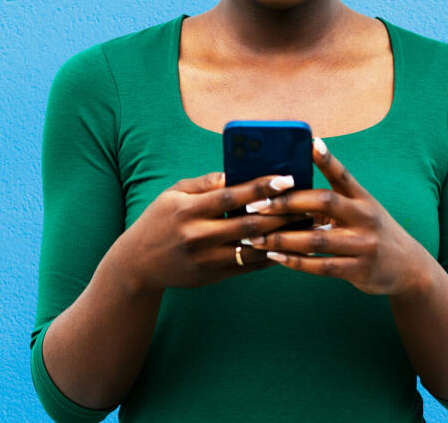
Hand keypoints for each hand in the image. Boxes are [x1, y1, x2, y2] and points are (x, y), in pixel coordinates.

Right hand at [108, 171, 304, 293]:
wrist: (137, 265)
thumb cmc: (159, 220)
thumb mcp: (173, 194)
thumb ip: (206, 183)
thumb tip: (237, 171)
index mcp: (187, 210)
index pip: (230, 196)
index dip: (260, 187)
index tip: (287, 178)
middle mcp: (197, 236)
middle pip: (249, 225)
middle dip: (282, 214)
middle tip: (310, 203)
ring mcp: (206, 259)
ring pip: (253, 249)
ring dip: (284, 237)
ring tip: (309, 225)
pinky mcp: (213, 276)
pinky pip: (249, 267)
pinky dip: (272, 256)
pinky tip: (291, 245)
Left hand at [242, 139, 434, 297]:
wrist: (409, 267)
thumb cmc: (374, 232)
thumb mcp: (365, 208)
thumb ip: (337, 195)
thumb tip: (302, 179)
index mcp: (364, 199)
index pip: (344, 175)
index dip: (328, 159)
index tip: (311, 143)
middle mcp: (366, 217)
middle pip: (325, 203)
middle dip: (287, 202)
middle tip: (256, 204)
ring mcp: (365, 244)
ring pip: (317, 239)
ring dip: (282, 238)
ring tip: (255, 237)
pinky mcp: (360, 270)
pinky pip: (321, 266)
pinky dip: (295, 262)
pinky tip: (273, 258)